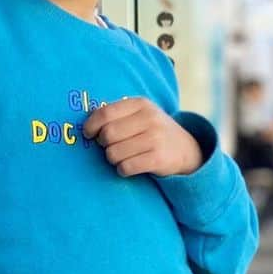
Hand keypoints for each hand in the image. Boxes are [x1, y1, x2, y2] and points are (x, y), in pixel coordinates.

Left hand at [83, 98, 203, 178]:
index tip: (89, 134)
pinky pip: (125, 167)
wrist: (186, 149)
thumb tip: (87, 122)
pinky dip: (123, 170)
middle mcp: (149, 118)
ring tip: (124, 156)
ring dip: (113, 159)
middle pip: (107, 135)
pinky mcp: (158, 158)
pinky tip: (131, 166)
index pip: (105, 113)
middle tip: (111, 146)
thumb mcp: (140, 114)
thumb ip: (116, 114)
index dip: (91, 125)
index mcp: (141, 104)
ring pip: (114, 153)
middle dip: (104, 145)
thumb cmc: (153, 131)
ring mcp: (155, 138)